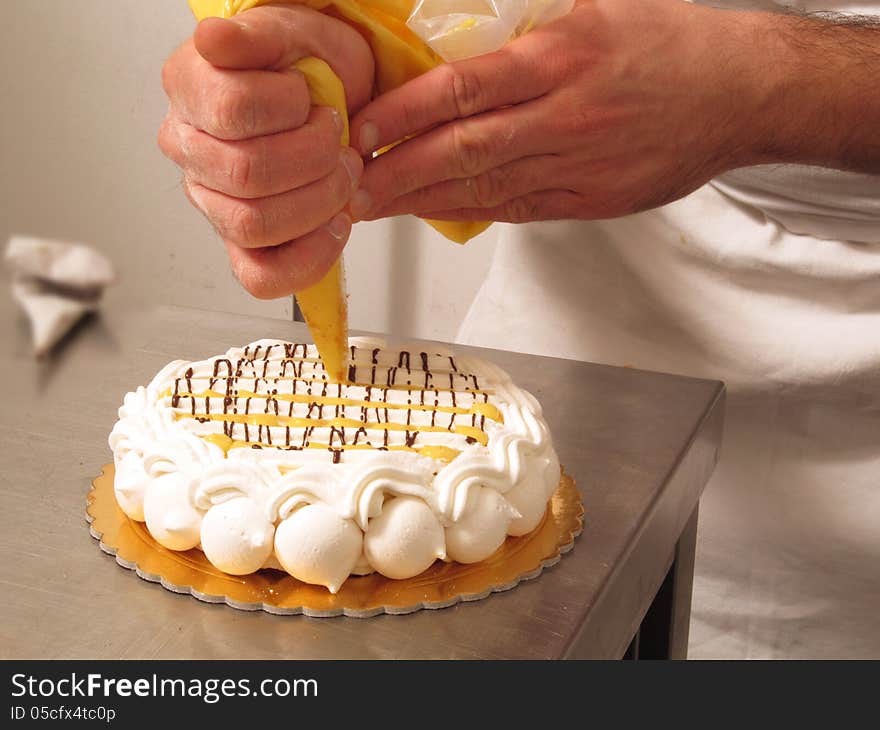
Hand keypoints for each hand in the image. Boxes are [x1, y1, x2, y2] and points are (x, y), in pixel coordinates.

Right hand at [159, 5, 373, 297]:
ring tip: (343, 177)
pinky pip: (261, 276)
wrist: (339, 99)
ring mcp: (212, 201)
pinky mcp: (242, 243)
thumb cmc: (312, 66)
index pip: (233, 110)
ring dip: (319, 203)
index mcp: (191, 90)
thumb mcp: (294, 32)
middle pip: (247, 174)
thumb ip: (253, 37)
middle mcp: (190, 149)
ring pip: (255, 225)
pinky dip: (308, 258)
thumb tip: (213, 41)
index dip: (290, 108)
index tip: (312, 99)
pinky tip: (335, 225)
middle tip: (340, 143)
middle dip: (316, 159)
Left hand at [348, 0, 772, 223]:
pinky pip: (516, 209)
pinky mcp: (590, 200)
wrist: (743, 92)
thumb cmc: (670, 45)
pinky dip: (468, 211)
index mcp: (561, 56)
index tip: (361, 130)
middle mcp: (565, 116)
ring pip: (483, 188)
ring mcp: (578, 165)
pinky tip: (432, 212)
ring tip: (373, 205)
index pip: (461, 90)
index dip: (402, 114)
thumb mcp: (592, 9)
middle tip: (347, 185)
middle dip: (395, 171)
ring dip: (420, 199)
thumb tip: (453, 53)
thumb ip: (522, 32)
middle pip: (461, 150)